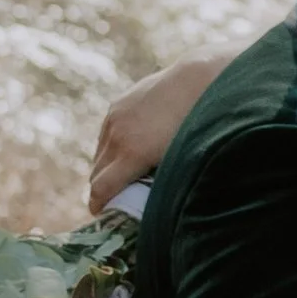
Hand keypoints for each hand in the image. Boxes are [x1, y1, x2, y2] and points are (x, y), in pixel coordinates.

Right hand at [88, 56, 220, 215]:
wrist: (198, 81)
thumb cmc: (199, 128)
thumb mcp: (182, 162)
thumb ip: (161, 184)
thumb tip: (152, 204)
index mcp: (132, 153)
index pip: (100, 189)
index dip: (99, 206)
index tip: (103, 216)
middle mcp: (118, 136)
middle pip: (96, 173)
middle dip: (102, 190)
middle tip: (115, 203)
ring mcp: (115, 119)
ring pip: (99, 154)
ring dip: (106, 169)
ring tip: (122, 179)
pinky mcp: (118, 105)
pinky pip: (106, 135)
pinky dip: (111, 148)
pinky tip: (127, 153)